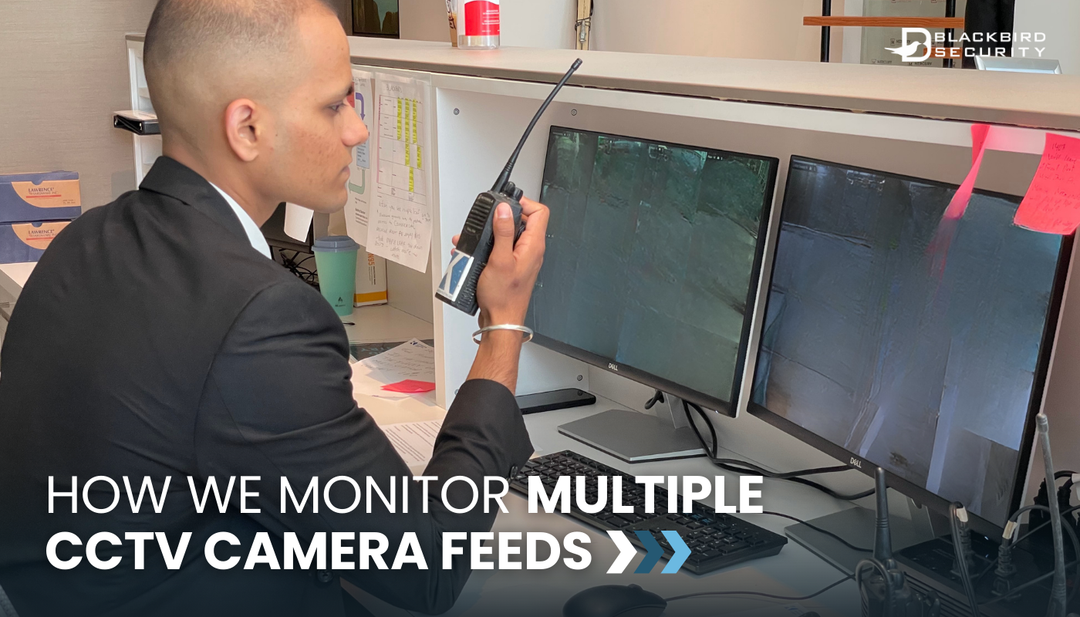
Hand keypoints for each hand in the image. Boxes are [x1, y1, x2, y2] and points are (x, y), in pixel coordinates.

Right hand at [474, 197, 547, 326]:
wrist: (501, 321)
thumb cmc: (504, 298)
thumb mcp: (499, 260)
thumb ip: (503, 232)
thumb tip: (505, 209)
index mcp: (533, 246)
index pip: (539, 212)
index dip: (524, 203)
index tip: (506, 204)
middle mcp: (530, 251)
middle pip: (522, 221)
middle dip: (501, 218)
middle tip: (488, 220)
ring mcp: (521, 259)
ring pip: (508, 236)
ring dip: (491, 235)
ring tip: (475, 239)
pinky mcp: (511, 267)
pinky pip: (501, 250)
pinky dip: (488, 248)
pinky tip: (473, 254)